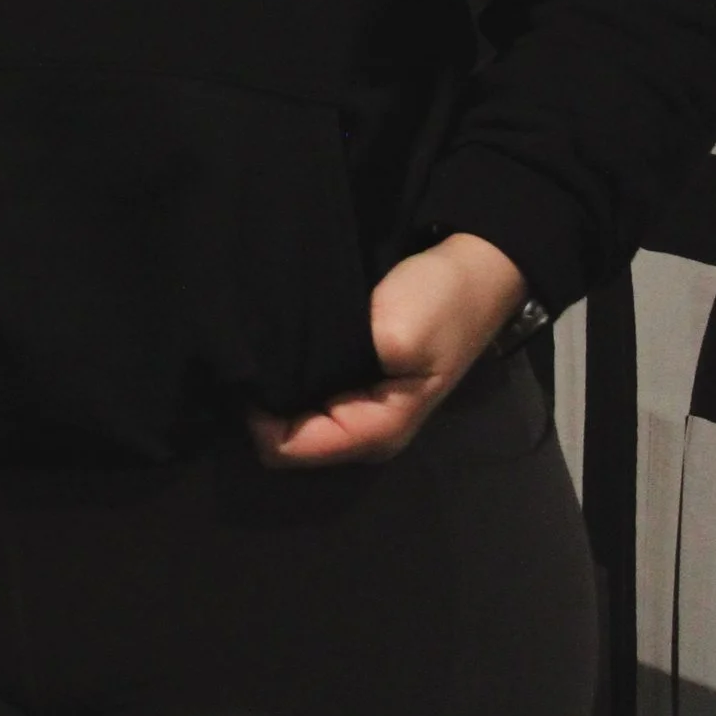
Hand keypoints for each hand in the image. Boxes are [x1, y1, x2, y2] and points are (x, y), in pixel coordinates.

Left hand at [250, 233, 528, 469]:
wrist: (473, 266)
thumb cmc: (438, 304)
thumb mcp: (395, 335)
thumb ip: (336, 363)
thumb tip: (273, 377)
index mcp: (375, 433)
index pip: (286, 449)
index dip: (256, 418)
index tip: (242, 370)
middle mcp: (361, 431)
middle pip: (285, 437)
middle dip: (261, 404)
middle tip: (244, 356)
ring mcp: (357, 406)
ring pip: (290, 413)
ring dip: (272, 385)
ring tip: (255, 347)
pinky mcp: (352, 379)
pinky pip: (302, 389)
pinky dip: (286, 369)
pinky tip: (275, 342)